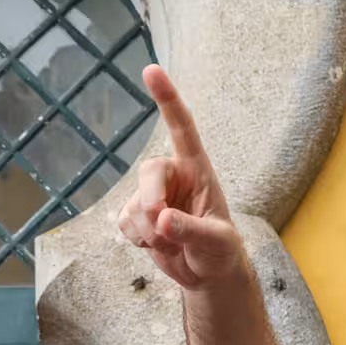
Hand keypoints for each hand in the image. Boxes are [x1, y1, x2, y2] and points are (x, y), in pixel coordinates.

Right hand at [116, 66, 244, 289]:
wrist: (207, 274)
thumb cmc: (221, 249)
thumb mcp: (216, 240)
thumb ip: (192, 229)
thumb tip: (163, 219)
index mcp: (197, 169)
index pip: (181, 127)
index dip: (167, 99)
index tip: (151, 71)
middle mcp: (173, 176)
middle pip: (148, 172)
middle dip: (150, 202)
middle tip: (163, 227)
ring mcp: (153, 196)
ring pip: (134, 205)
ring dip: (148, 231)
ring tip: (171, 243)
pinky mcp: (138, 217)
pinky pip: (125, 222)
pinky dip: (138, 239)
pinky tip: (158, 246)